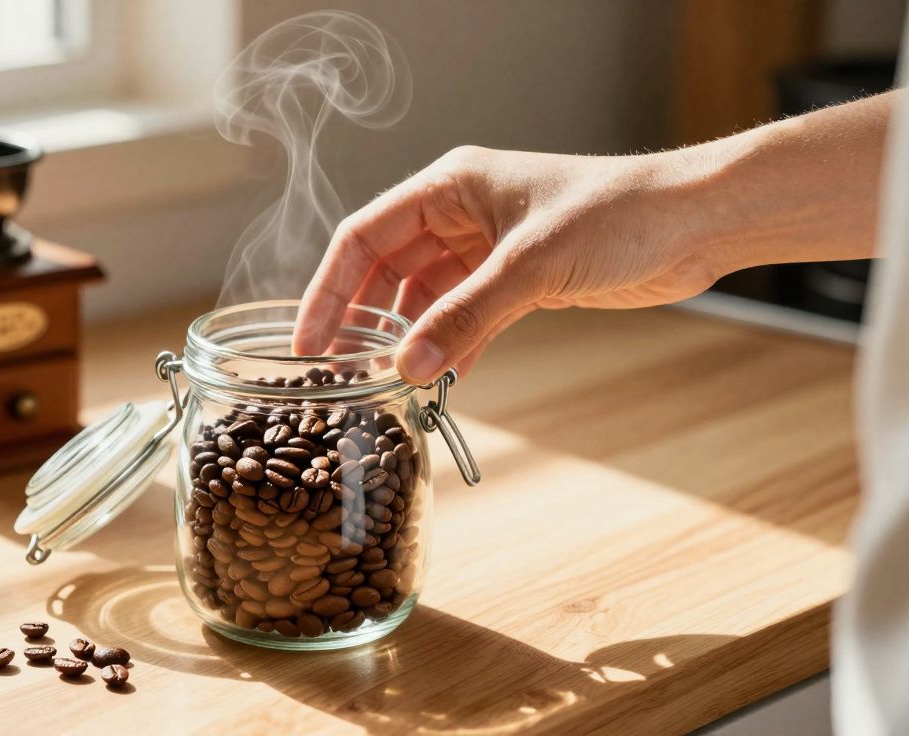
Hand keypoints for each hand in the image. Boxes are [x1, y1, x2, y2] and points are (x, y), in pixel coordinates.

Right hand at [294, 93, 889, 383]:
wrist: (696, 223)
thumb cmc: (619, 213)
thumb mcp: (531, 266)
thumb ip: (466, 317)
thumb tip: (406, 367)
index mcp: (450, 187)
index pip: (364, 236)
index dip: (329, 288)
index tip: (308, 340)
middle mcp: (460, 215)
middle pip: (385, 270)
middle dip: (360, 320)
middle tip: (335, 372)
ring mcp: (487, 249)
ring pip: (423, 298)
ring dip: (406, 339)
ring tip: (382, 383)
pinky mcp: (517, 279)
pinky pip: (464, 317)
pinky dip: (450, 346)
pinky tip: (439, 381)